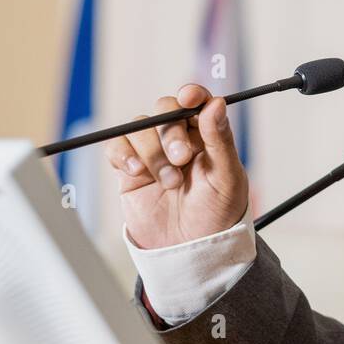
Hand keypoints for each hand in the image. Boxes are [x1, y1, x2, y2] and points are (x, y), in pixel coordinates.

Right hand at [106, 83, 248, 248]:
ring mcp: (152, 153)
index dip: (191, 94)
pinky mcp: (129, 170)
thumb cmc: (216, 215)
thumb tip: (217, 103)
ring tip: (170, 182)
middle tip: (181, 158)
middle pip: (165, 110)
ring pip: (140, 127)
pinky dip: (123, 153)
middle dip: (171, 131)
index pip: (196, 102)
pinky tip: (137, 172)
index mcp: (206, 136)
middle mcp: (179, 140)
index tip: (190, 97)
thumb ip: (220, 140)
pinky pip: (117, 146)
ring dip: (153, 151)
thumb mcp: (227, 179)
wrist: (190, 249)